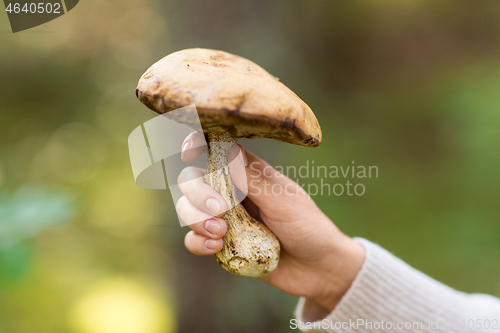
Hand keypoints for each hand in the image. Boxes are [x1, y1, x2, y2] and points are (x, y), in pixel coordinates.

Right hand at [176, 132, 364, 310]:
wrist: (319, 269)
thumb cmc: (308, 227)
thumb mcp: (283, 201)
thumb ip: (252, 179)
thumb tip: (226, 150)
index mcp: (249, 173)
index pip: (217, 150)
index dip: (198, 145)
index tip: (188, 152)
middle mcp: (233, 193)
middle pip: (194, 180)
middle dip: (197, 193)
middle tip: (220, 209)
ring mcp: (226, 219)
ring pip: (188, 209)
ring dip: (195, 218)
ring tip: (220, 232)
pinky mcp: (223, 245)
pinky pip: (195, 240)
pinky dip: (198, 242)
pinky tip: (216, 248)